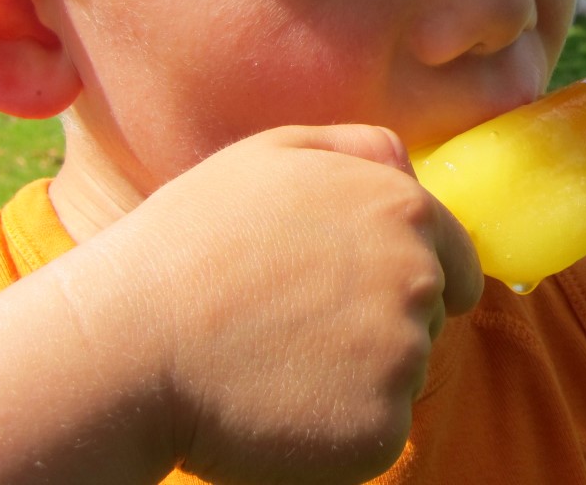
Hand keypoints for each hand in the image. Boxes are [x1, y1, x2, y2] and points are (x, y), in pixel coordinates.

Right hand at [68, 124, 482, 484]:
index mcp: (405, 209)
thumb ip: (358, 150)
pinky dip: (338, 434)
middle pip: (430, 317)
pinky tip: (278, 408)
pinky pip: (377, 434)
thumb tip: (411, 168)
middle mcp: (419, 277)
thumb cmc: (190, 244)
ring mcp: (404, 357)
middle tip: (296, 326)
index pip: (457, 259)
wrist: (127, 346)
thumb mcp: (273, 155)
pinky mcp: (379, 430)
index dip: (407, 281)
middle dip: (382, 325)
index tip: (355, 298)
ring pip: (404, 377)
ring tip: (276, 361)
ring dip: (358, 378)